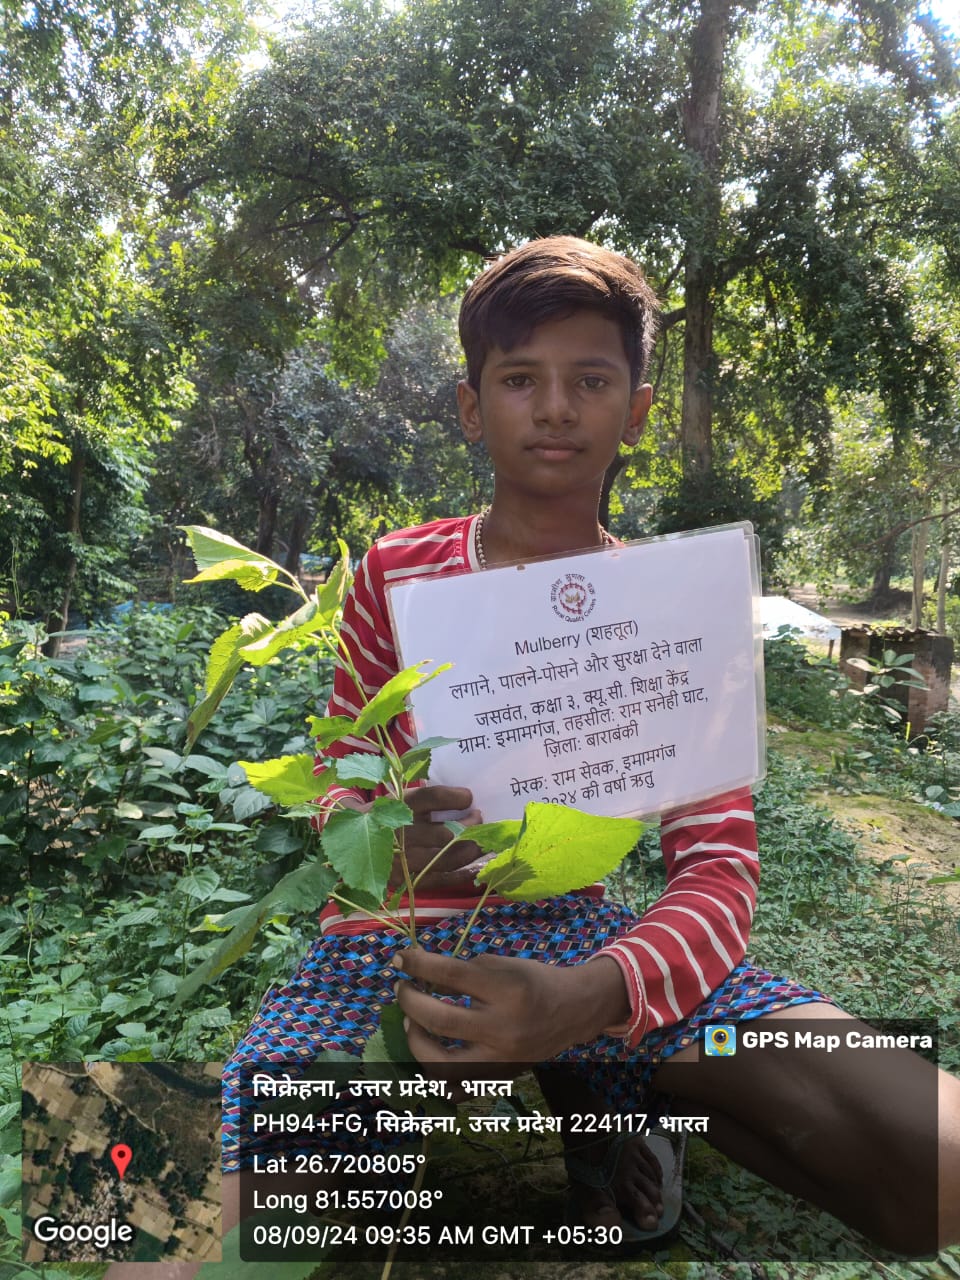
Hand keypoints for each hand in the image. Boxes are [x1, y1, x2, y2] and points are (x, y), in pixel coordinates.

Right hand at [394, 785, 482, 892]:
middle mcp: (398, 833)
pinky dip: (462, 874)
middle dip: (470, 826)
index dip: (453, 797)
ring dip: (470, 849)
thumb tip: (466, 799)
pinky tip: (475, 867)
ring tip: (481, 841)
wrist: (346, 841)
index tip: (469, 796)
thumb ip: (427, 800)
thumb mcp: (398, 799)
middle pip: (444, 832)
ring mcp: (401, 860)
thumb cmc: (384, 815)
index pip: (430, 798)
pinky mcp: (405, 881)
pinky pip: (440, 879)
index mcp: (396, 806)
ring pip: (446, 858)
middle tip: (480, 820)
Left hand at [394, 950, 630, 1072]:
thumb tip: (422, 976)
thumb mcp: (503, 965)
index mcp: (506, 990)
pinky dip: (437, 1077)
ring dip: (416, 1042)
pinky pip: (458, 1089)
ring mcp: (500, 1059)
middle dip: (410, 1002)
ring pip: (442, 1064)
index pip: (449, 975)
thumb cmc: (535, 981)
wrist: (574, 1011)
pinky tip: (431, 1054)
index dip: (418, 966)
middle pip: (440, 1020)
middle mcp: (502, 1028)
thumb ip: (464, 972)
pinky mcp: (499, 1078)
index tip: (399, 960)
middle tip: (403, 990)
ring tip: (413, 1024)